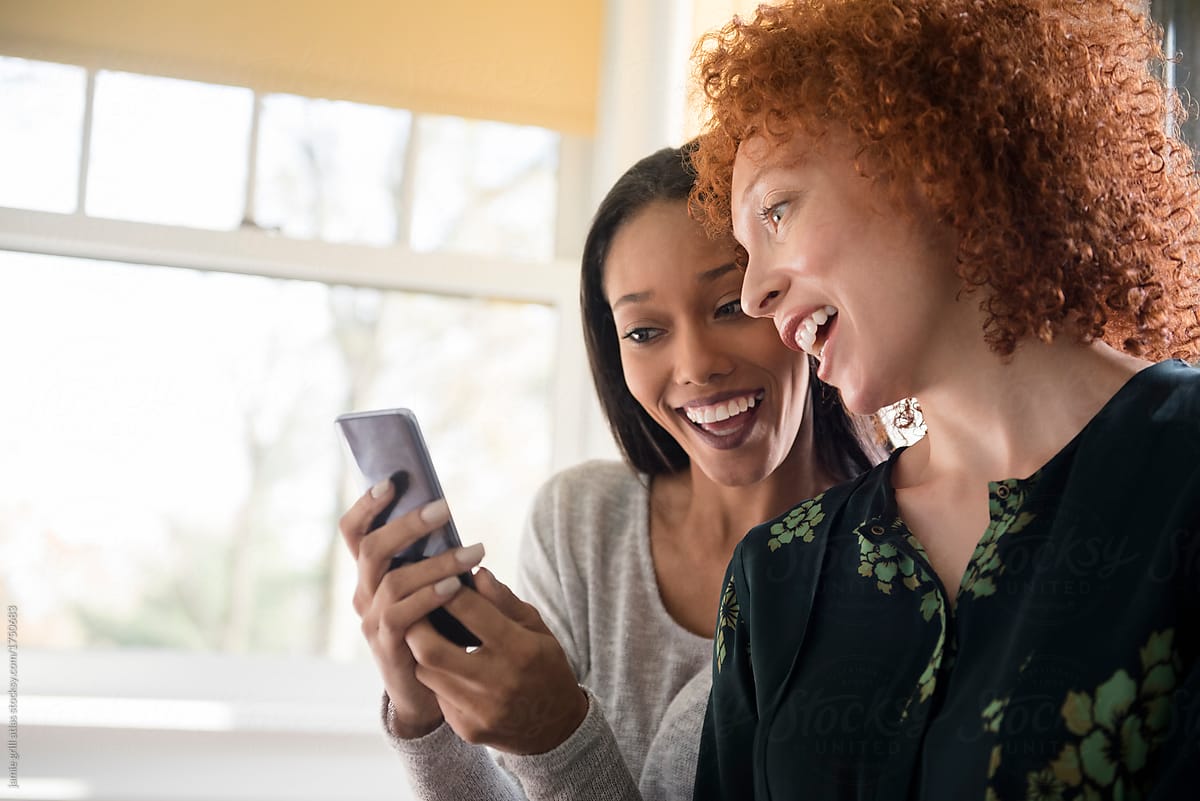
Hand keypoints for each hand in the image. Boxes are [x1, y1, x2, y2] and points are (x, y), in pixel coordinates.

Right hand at [339, 481, 484, 738]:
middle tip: (444, 508)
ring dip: (435, 562)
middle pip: (372, 549)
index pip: (355, 533)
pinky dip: (430, 597)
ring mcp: (372, 621)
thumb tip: (445, 514)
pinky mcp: (387, 647)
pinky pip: (402, 616)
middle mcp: (364, 593)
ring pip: (393, 580)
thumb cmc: (436, 629)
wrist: (429, 691)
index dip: (367, 505)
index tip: (392, 481)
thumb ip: (431, 557)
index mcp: (371, 574)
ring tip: (474, 551)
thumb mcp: (431, 587)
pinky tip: (457, 586)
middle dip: (408, 524)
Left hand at [406, 567, 588, 754]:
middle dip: (416, 623)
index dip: (448, 590)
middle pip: (430, 648)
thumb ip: (504, 601)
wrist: (556, 727)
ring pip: (426, 672)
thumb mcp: (536, 628)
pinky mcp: (467, 729)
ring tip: (427, 635)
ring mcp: (480, 710)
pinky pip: (436, 696)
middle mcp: (498, 682)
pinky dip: (436, 677)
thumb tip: (476, 573)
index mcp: (520, 649)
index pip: (470, 611)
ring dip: (422, 651)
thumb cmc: (546, 667)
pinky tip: (445, 667)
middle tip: (416, 608)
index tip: (440, 579)